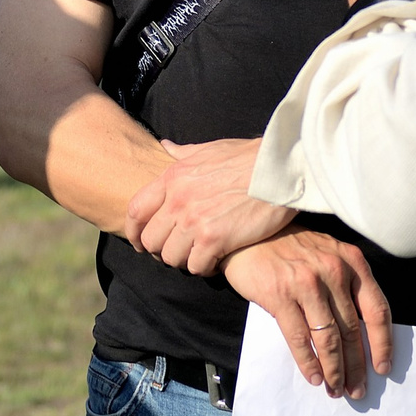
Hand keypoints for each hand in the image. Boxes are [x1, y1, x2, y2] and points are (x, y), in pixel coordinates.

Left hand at [122, 138, 295, 275]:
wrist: (280, 168)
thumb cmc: (249, 157)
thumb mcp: (209, 149)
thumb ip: (183, 153)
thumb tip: (165, 147)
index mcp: (173, 177)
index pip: (135, 211)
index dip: (134, 232)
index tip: (142, 243)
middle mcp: (177, 200)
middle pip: (151, 240)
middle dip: (163, 251)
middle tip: (180, 253)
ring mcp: (194, 220)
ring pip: (171, 257)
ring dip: (185, 261)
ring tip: (201, 257)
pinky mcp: (214, 239)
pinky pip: (197, 266)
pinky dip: (206, 269)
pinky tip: (218, 262)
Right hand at [222, 229, 393, 399]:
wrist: (247, 236)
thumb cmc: (290, 248)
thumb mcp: (328, 255)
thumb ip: (346, 284)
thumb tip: (360, 334)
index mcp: (351, 261)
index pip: (377, 310)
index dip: (382, 343)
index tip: (382, 367)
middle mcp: (333, 271)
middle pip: (352, 330)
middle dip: (356, 366)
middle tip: (358, 389)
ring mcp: (306, 283)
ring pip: (328, 339)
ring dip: (334, 370)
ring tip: (336, 389)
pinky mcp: (280, 295)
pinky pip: (299, 338)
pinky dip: (308, 362)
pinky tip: (314, 376)